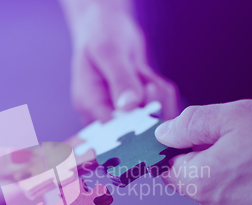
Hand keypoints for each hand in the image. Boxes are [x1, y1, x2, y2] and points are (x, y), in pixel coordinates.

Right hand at [60, 0, 178, 121]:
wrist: (109, 28)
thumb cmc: (101, 34)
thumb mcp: (108, 51)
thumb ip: (120, 79)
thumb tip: (130, 105)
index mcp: (89, 104)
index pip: (113, 130)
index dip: (134, 122)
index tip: (145, 96)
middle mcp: (105, 114)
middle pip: (138, 127)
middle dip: (148, 100)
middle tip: (140, 73)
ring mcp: (123, 113)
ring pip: (155, 117)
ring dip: (156, 92)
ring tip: (139, 70)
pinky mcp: (139, 109)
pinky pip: (163, 108)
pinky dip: (162, 91)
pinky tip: (146, 75)